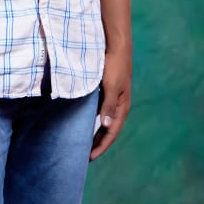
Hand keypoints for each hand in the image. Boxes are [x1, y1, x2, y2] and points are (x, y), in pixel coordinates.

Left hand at [90, 43, 131, 161]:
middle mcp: (118, 106)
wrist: (116, 46)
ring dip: (94, 132)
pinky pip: (98, 111)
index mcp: (122, 107)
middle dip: (97, 143)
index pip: (112, 133)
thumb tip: (106, 126)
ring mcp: (112, 99)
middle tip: (84, 155)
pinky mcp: (106, 92)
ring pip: (103, 121)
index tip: (89, 158)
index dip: (101, 146)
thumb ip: (109, 106)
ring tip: (82, 142)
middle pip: (108, 130)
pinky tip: (82, 122)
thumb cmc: (114, 65)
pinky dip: (91, 119)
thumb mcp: (111, 86)